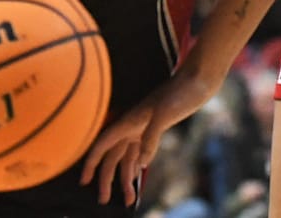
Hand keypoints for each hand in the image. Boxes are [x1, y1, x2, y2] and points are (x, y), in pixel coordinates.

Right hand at [81, 66, 222, 205]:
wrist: (197, 80)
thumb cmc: (179, 93)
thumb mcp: (164, 114)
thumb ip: (151, 138)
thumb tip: (142, 164)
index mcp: (129, 121)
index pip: (103, 145)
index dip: (91, 163)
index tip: (84, 181)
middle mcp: (132, 125)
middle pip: (113, 156)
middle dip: (107, 179)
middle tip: (102, 200)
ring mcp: (143, 127)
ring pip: (127, 156)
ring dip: (125, 177)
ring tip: (127, 199)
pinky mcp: (155, 128)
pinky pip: (139, 151)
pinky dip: (136, 165)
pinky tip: (137, 175)